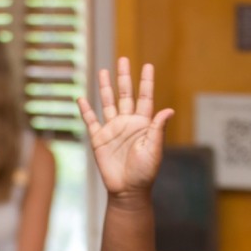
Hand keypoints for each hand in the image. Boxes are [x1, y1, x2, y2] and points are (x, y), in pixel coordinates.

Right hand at [77, 58, 173, 195]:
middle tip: (124, 59)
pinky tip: (82, 98)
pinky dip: (86, 110)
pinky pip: (91, 121)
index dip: (146, 82)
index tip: (148, 66)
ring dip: (106, 88)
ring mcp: (113, 130)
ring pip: (108, 103)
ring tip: (104, 71)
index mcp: (143, 125)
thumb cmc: (145, 173)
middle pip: (125, 95)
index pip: (145, 98)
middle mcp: (128, 124)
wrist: (128, 191)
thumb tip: (169, 110)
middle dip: (124, 78)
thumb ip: (158, 129)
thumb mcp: (154, 150)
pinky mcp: (100, 140)